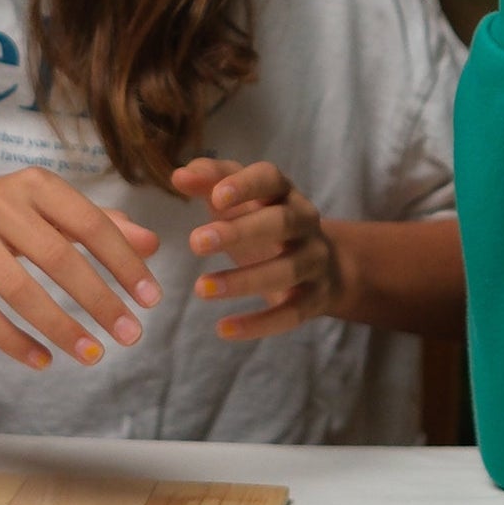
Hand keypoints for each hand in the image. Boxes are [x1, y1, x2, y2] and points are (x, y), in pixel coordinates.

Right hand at [0, 168, 161, 369]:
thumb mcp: (42, 209)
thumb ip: (96, 224)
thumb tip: (153, 244)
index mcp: (32, 184)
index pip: (90, 224)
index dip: (124, 262)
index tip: (152, 299)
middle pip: (57, 257)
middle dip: (100, 300)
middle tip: (131, 335)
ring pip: (19, 290)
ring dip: (61, 328)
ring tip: (94, 355)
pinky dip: (14, 341)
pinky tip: (43, 361)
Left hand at [174, 158, 337, 339]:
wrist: (325, 264)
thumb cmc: (265, 222)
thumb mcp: (241, 199)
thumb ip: (210, 181)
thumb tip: (178, 175)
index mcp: (284, 192)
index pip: (270, 179)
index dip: (245, 186)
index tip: (215, 198)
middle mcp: (306, 222)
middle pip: (281, 222)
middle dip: (239, 232)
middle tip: (195, 243)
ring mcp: (315, 261)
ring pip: (286, 270)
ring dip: (243, 281)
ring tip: (201, 288)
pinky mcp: (316, 298)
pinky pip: (291, 313)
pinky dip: (258, 324)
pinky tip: (223, 329)